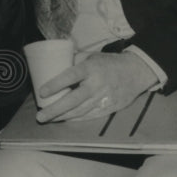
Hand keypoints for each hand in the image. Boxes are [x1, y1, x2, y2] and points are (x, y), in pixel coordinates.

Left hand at [35, 52, 157, 122]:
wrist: (136, 72)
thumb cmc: (108, 62)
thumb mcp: (91, 56)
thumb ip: (74, 62)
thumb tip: (53, 67)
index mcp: (92, 68)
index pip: (71, 76)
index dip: (56, 84)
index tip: (41, 92)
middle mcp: (97, 84)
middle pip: (74, 100)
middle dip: (55, 110)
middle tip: (40, 116)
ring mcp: (104, 98)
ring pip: (80, 111)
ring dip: (63, 117)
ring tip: (48, 119)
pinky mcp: (110, 108)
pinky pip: (90, 116)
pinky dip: (76, 119)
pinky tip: (65, 120)